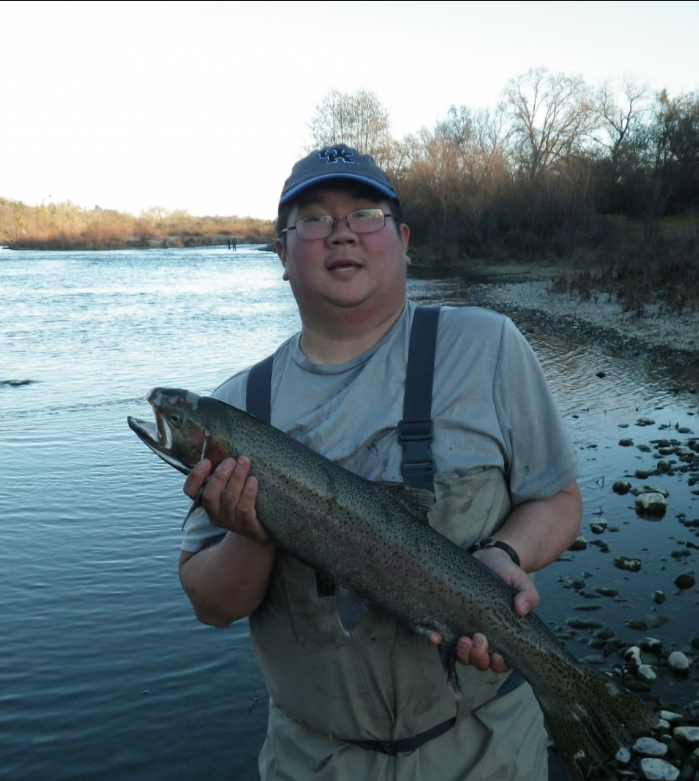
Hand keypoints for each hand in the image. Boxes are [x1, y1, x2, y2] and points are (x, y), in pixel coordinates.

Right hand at [183, 455, 269, 542]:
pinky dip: (248, 493)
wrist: (261, 528)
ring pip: (229, 499)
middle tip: (231, 460)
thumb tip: (223, 446)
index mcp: (207, 502)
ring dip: (236, 478)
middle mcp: (215, 514)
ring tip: (244, 462)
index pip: (190, 491)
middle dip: (220, 476)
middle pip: (210, 495)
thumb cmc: (243, 501)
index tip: (206, 461)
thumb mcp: (230, 487)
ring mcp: (230, 522)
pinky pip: (245, 509)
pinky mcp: (247, 527)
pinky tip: (253, 480)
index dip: (195, 477)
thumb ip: (225, 473)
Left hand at [427, 546, 539, 672]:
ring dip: (462, 653)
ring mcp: (465, 632)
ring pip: (462, 656)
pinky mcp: (450, 621)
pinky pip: (441, 638)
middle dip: (479, 657)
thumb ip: (529, 594)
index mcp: (503, 637)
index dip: (498, 664)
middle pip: (480, 662)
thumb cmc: (507, 574)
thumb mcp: (521, 581)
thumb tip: (522, 609)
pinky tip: (435, 635)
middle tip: (479, 638)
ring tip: (463, 639)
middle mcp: (484, 639)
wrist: (488, 558)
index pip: (501, 662)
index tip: (497, 654)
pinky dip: (437, 641)